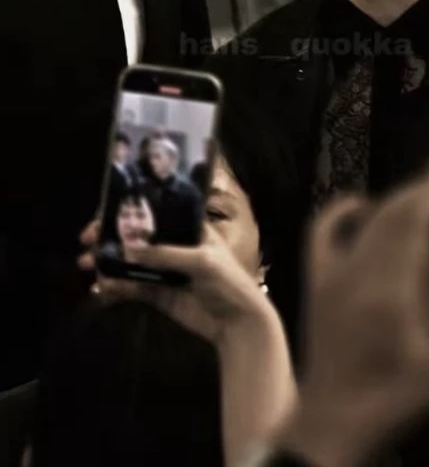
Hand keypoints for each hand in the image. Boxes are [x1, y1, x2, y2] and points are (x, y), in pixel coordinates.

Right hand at [79, 220, 274, 346]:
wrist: (237, 323)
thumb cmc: (228, 282)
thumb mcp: (202, 261)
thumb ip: (167, 255)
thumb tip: (129, 249)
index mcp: (190, 227)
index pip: (156, 212)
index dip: (130, 210)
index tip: (104, 214)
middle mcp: (175, 244)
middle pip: (138, 235)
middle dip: (112, 235)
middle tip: (87, 241)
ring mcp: (165, 269)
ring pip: (131, 261)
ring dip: (108, 261)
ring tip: (87, 264)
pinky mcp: (158, 293)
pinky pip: (133, 286)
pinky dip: (116, 286)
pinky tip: (101, 286)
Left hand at [281, 144, 428, 466]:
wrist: (332, 429)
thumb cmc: (396, 405)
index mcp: (398, 285)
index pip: (421, 212)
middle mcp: (365, 266)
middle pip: (399, 206)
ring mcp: (336, 270)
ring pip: (372, 216)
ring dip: (402, 200)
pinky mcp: (317, 279)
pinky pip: (325, 229)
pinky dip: (346, 210)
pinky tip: (366, 205)